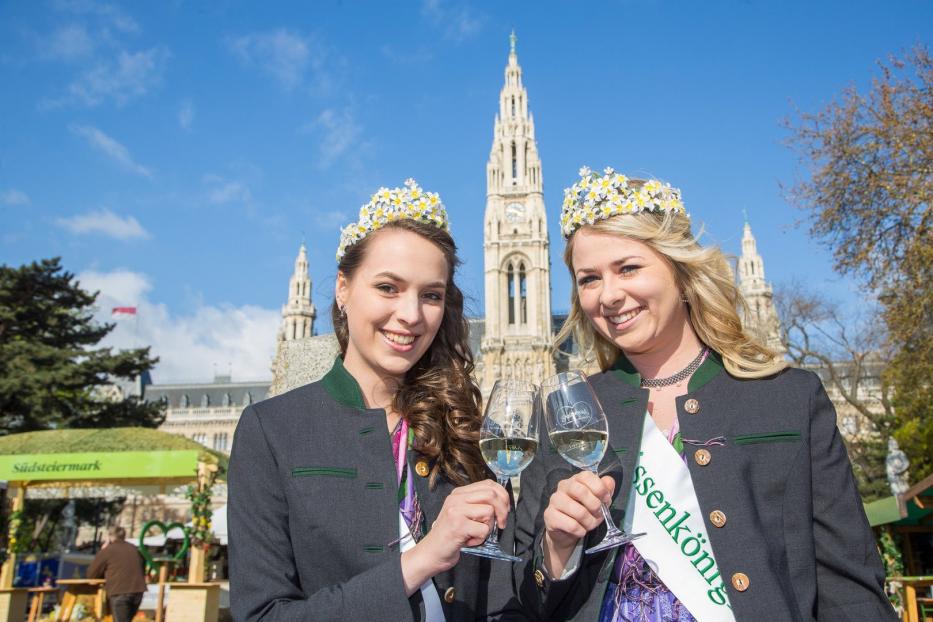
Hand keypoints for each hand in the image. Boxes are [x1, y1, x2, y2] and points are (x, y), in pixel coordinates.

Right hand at [401, 479, 509, 594]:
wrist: (432, 552)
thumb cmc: (451, 535)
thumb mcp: (463, 513)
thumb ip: (478, 504)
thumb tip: (503, 502)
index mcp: (459, 493)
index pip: (489, 484)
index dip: (503, 496)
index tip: (505, 511)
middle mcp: (456, 498)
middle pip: (491, 494)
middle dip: (503, 510)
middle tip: (501, 524)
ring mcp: (456, 511)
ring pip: (489, 511)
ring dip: (488, 527)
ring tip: (475, 534)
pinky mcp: (458, 526)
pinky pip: (484, 530)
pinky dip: (481, 539)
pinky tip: (469, 541)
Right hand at [542, 471, 614, 576]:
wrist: (566, 531)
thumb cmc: (584, 512)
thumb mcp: (598, 500)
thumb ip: (605, 490)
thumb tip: (609, 481)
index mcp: (576, 479)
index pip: (587, 476)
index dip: (600, 488)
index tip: (606, 499)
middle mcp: (563, 486)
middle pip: (581, 491)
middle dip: (595, 506)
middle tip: (598, 513)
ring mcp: (554, 500)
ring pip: (578, 512)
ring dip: (589, 522)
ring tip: (589, 524)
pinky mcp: (550, 515)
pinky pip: (571, 525)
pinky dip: (580, 531)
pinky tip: (580, 530)